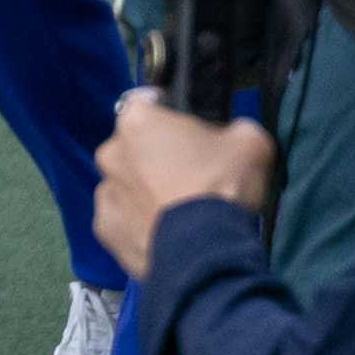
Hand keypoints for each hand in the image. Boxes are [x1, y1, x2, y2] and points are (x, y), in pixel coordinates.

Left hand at [93, 88, 275, 276]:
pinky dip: (139, 224)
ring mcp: (104, 193)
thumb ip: (234, 128)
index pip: (148, 103)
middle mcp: (109, 152)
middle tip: (190, 176)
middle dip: (157, 156)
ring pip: (126, 185)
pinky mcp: (105, 230)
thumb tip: (231, 135)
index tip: (190, 132)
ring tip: (178, 212)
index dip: (170, 114)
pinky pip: (123, 220)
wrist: (203, 251)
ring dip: (145, 192)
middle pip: (135, 147)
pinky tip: (164, 234)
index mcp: (136, 121)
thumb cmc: (221, 185)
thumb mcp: (250, 142)